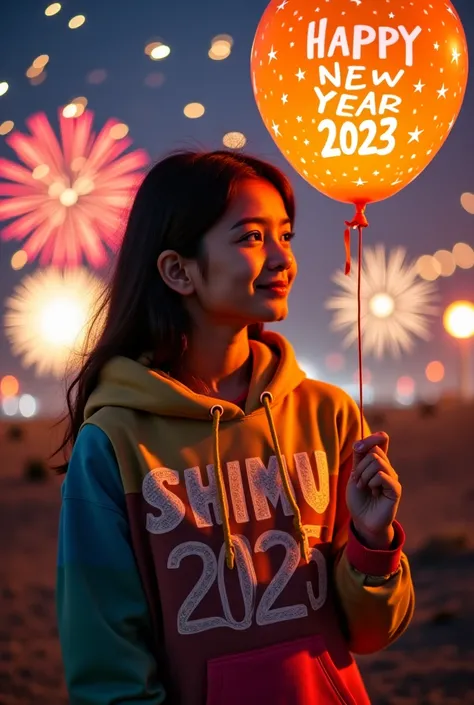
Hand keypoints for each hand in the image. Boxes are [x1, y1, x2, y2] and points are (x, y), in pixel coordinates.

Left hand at [346, 432, 400, 549]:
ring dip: (364, 475)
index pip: (381, 439)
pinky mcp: (395, 489)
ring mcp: (392, 478)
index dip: (371, 438)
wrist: (362, 520)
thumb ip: (359, 458)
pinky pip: (382, 475)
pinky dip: (372, 483)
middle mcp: (387, 468)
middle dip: (360, 466)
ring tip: (364, 487)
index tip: (357, 448)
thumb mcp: (354, 474)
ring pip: (377, 462)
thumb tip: (360, 442)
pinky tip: (374, 493)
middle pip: (374, 451)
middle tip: (357, 481)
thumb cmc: (358, 498)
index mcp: (378, 462)